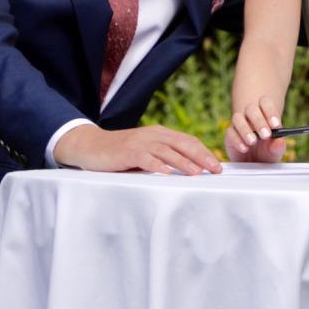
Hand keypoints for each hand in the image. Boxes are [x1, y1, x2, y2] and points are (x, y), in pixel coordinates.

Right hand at [55, 123, 221, 175]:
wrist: (90, 146)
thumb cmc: (121, 153)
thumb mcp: (145, 152)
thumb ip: (163, 157)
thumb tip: (189, 171)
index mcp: (160, 134)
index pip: (187, 141)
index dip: (204, 152)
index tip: (217, 165)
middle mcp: (152, 135)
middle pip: (182, 144)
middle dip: (201, 156)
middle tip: (216, 169)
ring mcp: (140, 142)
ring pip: (167, 151)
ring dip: (184, 162)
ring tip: (198, 173)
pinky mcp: (127, 152)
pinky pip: (146, 158)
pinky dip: (158, 165)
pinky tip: (168, 174)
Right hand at [226, 98, 284, 162]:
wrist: (255, 162)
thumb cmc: (267, 152)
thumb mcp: (275, 151)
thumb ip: (278, 146)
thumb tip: (279, 142)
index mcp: (264, 113)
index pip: (265, 103)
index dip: (270, 112)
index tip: (276, 125)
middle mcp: (250, 116)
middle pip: (251, 109)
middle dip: (259, 121)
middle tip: (266, 135)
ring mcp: (239, 124)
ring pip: (237, 118)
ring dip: (245, 129)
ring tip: (253, 142)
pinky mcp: (230, 134)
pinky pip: (230, 132)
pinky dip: (237, 140)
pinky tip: (245, 148)